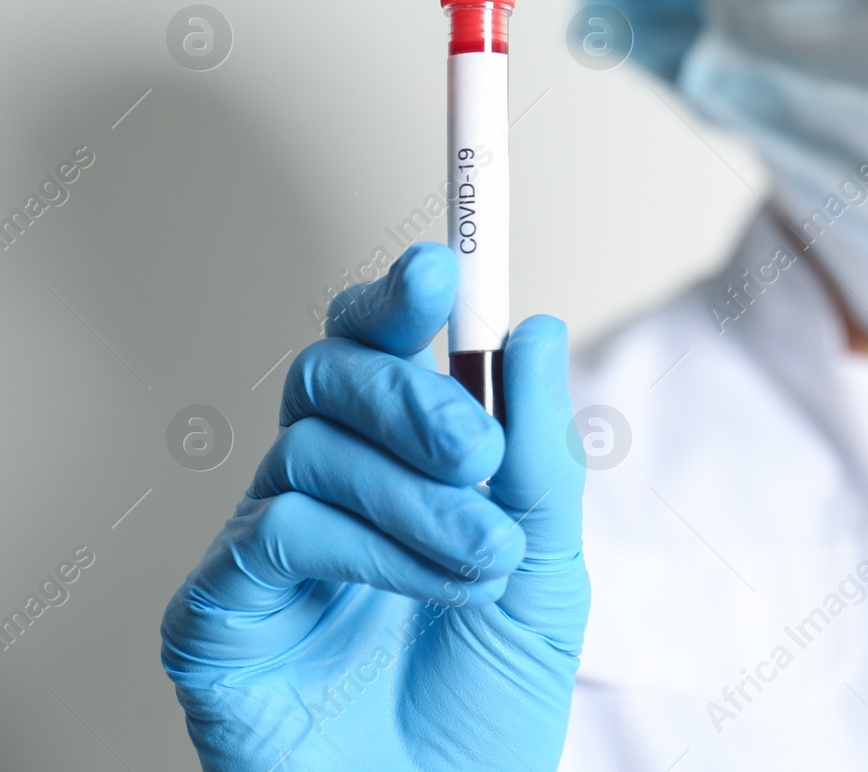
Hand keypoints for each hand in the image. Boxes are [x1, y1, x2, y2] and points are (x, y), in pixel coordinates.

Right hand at [161, 243, 587, 770]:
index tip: (443, 266)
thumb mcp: (546, 567)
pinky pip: (279, 530)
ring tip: (483, 561)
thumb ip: (538, 455)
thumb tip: (534, 329)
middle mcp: (323, 490)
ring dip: (418, 499)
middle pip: (328, 375)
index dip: (398, 300)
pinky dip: (369, 548)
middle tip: (479, 451)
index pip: (376, 352)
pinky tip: (425, 591)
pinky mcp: (219, 611)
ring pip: (312, 449)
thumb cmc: (488, 704)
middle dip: (414, 396)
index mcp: (397, 467)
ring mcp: (267, 548)